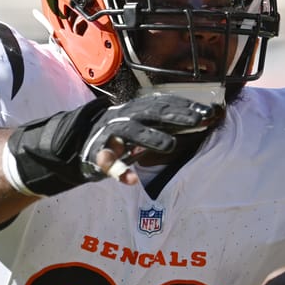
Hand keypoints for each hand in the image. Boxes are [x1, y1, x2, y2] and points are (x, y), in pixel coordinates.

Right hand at [7, 90, 222, 194]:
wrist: (73, 145)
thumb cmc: (117, 135)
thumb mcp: (141, 125)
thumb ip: (166, 123)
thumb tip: (204, 117)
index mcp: (135, 110)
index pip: (164, 104)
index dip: (185, 106)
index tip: (210, 111)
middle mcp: (122, 117)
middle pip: (152, 113)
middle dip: (176, 116)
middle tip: (200, 120)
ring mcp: (108, 134)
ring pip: (130, 133)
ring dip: (150, 138)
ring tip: (169, 146)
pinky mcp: (95, 153)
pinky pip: (106, 162)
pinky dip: (117, 170)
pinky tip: (130, 180)